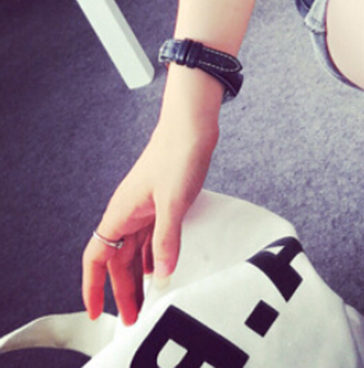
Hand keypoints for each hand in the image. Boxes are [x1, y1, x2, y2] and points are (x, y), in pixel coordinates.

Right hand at [81, 107, 218, 324]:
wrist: (193, 122)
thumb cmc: (178, 153)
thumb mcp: (174, 201)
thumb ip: (167, 239)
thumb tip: (162, 274)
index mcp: (121, 213)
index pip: (97, 258)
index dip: (94, 287)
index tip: (98, 312)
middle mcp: (129, 212)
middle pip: (118, 259)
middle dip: (123, 289)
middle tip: (134, 317)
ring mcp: (147, 206)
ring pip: (136, 249)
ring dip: (140, 274)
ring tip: (149, 299)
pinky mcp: (164, 199)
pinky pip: (154, 235)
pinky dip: (156, 254)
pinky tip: (166, 267)